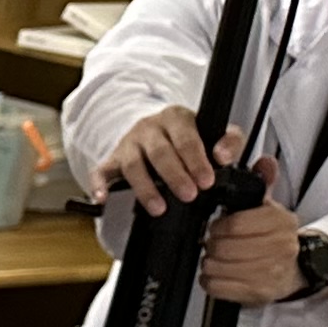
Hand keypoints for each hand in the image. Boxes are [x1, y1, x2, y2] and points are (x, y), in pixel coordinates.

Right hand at [97, 107, 238, 217]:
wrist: (158, 133)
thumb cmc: (187, 137)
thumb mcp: (213, 132)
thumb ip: (228, 141)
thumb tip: (223, 157)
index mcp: (176, 118)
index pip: (186, 138)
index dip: (196, 160)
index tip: (207, 181)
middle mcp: (149, 128)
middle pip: (159, 152)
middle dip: (174, 175)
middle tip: (189, 195)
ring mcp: (128, 144)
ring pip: (133, 165)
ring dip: (146, 188)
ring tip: (159, 208)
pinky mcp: (112, 159)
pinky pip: (101, 171)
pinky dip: (99, 185)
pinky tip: (102, 199)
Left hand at [200, 175, 308, 304]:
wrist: (294, 269)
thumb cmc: (274, 238)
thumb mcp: (269, 207)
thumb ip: (263, 182)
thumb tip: (265, 161)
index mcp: (280, 222)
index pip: (235, 224)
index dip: (219, 226)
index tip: (219, 227)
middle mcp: (280, 247)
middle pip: (222, 247)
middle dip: (211, 244)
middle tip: (214, 243)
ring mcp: (270, 272)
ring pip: (217, 267)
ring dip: (209, 262)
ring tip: (216, 258)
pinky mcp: (259, 293)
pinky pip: (217, 287)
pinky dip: (210, 280)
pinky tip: (217, 273)